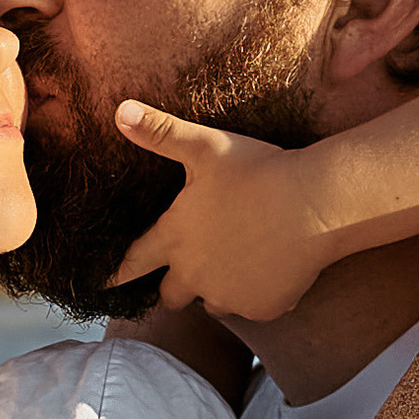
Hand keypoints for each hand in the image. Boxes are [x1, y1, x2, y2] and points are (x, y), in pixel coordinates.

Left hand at [112, 107, 329, 322]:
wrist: (316, 204)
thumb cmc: (259, 171)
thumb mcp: (206, 147)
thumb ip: (161, 133)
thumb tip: (120, 110)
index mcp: (175, 239)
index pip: (133, 263)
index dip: (116, 273)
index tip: (101, 284)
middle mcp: (195, 276)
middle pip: (170, 296)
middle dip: (174, 286)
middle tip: (185, 272)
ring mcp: (229, 295)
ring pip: (211, 304)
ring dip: (215, 290)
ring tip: (234, 265)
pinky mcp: (262, 307)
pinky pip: (251, 308)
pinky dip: (256, 294)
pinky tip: (271, 268)